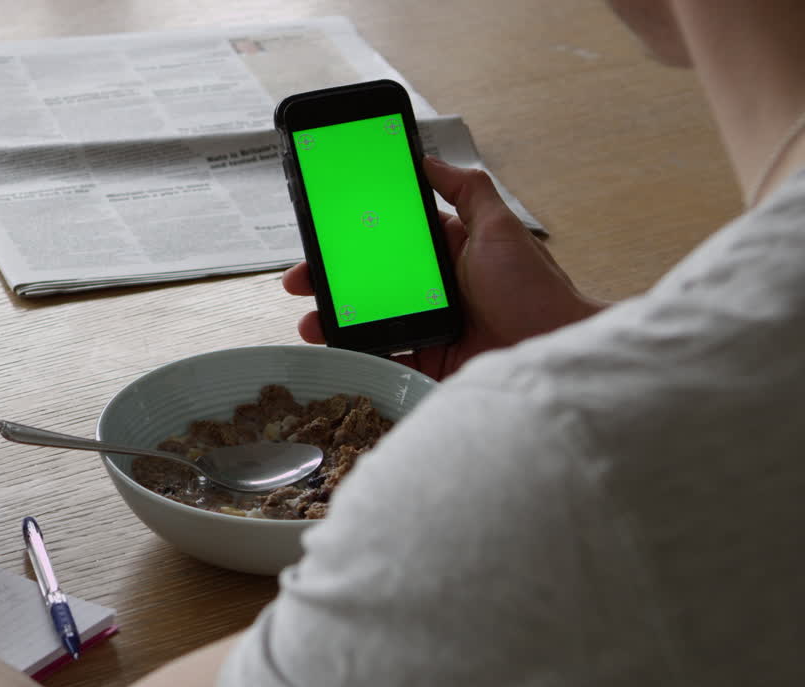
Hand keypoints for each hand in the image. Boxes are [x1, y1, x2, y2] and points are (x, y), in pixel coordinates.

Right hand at [284, 156, 606, 379]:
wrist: (555, 350)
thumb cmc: (534, 289)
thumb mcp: (500, 227)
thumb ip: (466, 190)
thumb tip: (427, 158)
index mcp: (446, 253)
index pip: (388, 240)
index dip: (352, 238)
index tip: (321, 235)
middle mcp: (433, 289)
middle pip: (368, 281)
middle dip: (328, 281)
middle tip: (298, 282)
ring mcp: (428, 326)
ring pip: (368, 320)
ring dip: (333, 320)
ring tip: (308, 321)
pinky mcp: (429, 362)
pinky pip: (385, 358)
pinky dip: (357, 355)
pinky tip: (334, 351)